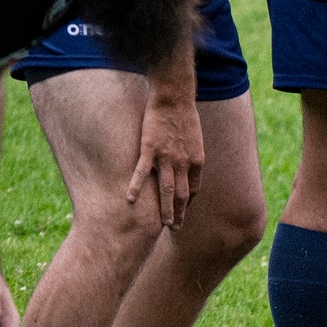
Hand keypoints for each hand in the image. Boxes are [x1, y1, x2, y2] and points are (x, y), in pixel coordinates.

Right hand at [125, 81, 204, 227]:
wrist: (174, 98)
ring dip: (165, 209)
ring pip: (166, 189)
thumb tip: (187, 168)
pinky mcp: (150, 149)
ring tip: (163, 224)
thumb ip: (191, 156)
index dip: (189, 203)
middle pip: (182, 195)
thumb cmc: (185, 116)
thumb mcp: (195, 139)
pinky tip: (129, 200)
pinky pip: (141, 172)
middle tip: (175, 228)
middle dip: (180, 213)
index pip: (194, 188)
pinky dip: (135, 187)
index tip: (184, 212)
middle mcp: (184, 162)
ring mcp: (167, 157)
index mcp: (197, 160)